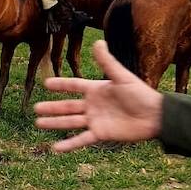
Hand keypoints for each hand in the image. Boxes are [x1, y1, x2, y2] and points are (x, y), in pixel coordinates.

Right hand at [33, 40, 162, 151]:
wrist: (155, 116)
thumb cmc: (141, 94)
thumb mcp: (122, 76)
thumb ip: (107, 62)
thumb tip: (98, 42)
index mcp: (96, 89)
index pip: (74, 86)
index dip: (60, 85)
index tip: (46, 84)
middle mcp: (93, 105)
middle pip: (67, 106)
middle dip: (52, 107)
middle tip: (35, 109)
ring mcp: (95, 120)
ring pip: (70, 122)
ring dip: (54, 123)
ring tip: (38, 123)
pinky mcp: (100, 134)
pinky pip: (81, 139)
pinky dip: (69, 144)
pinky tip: (55, 148)